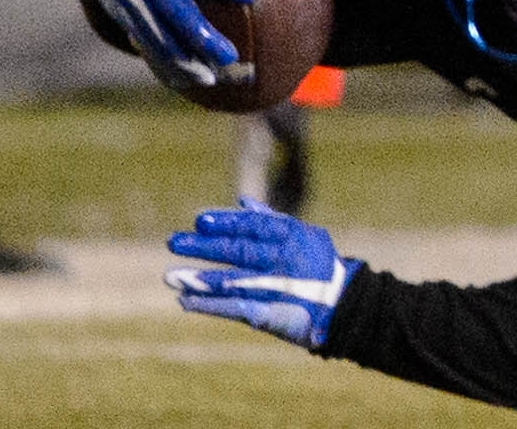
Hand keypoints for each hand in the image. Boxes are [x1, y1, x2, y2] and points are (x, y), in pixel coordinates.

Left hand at [166, 202, 353, 348]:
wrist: (346, 307)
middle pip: (239, 251)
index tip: (199, 220)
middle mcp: (284, 261)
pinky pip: (234, 309)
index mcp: (293, 238)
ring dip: (200, 279)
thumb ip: (273, 220)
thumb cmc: (320, 268)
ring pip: (233, 281)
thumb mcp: (306, 236)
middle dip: (204, 247)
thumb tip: (242, 202)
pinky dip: (209, 305)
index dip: (226, 223)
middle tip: (173, 242)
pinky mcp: (269, 315)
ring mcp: (276, 289)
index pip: (254, 226)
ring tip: (170, 277)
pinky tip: (185, 300)